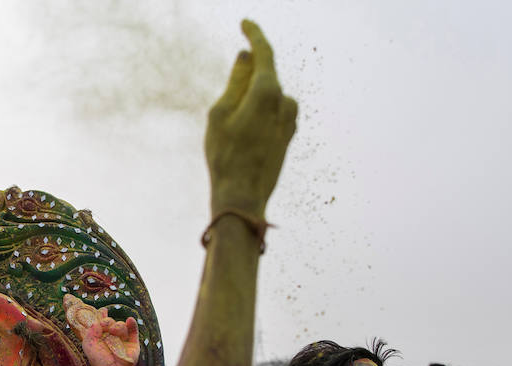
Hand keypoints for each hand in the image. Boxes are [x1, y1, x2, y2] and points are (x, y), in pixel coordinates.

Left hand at [65, 294, 139, 365]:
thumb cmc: (98, 359)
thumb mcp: (89, 345)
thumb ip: (90, 332)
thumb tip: (96, 322)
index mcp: (100, 337)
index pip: (101, 323)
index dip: (101, 316)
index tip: (102, 311)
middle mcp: (111, 337)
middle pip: (111, 322)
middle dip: (108, 321)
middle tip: (104, 323)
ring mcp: (122, 340)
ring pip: (121, 326)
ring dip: (118, 326)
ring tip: (113, 330)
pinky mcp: (132, 343)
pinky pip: (134, 331)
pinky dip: (133, 325)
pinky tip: (130, 320)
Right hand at [205, 21, 297, 219]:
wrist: (243, 196)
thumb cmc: (226, 156)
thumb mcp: (221, 113)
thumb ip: (236, 81)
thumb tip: (247, 55)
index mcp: (268, 91)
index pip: (264, 52)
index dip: (255, 34)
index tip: (245, 23)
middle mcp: (285, 100)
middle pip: (262, 77)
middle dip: (243, 83)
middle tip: (222, 112)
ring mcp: (290, 118)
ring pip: (265, 98)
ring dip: (248, 105)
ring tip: (228, 136)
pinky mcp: (289, 134)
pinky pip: (270, 114)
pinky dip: (256, 116)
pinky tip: (242, 140)